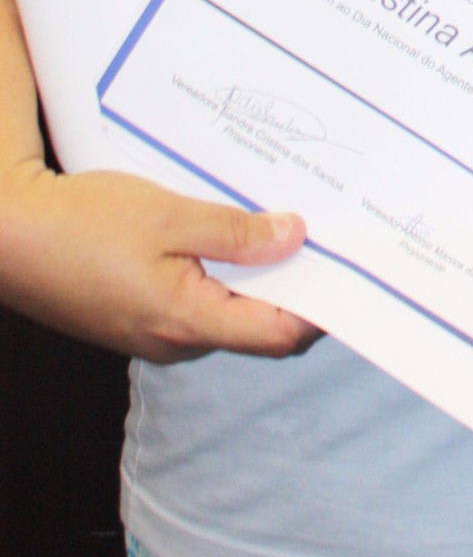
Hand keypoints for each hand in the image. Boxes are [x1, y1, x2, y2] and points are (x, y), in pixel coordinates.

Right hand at [0, 154, 314, 360]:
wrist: (10, 237)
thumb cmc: (81, 225)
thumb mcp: (170, 215)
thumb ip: (236, 232)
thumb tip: (294, 237)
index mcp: (187, 322)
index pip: (280, 335)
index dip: (323, 307)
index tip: (354, 273)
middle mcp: (175, 341)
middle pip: (259, 324)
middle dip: (296, 284)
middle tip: (326, 235)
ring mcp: (155, 333)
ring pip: (228, 311)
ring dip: (256, 275)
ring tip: (280, 222)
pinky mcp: (140, 318)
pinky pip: (198, 302)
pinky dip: (222, 273)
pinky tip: (228, 233)